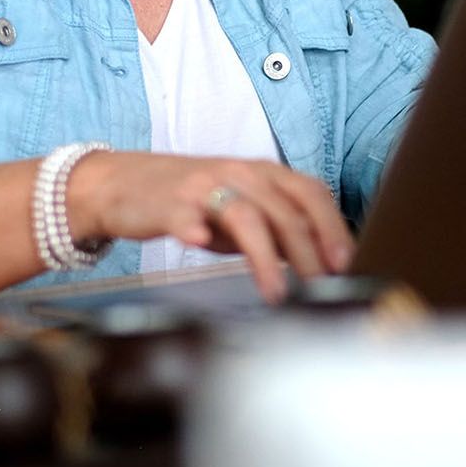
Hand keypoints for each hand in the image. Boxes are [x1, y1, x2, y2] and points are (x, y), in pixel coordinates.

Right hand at [66, 152, 354, 303]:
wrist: (120, 184)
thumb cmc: (188, 201)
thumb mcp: (239, 211)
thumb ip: (276, 230)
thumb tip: (320, 261)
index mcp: (260, 174)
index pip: (309, 192)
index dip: (332, 226)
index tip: (345, 262)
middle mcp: (236, 174)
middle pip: (283, 208)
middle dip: (307, 250)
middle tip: (320, 286)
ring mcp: (200, 188)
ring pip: (244, 214)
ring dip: (264, 255)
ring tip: (276, 293)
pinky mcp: (166, 204)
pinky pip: (184, 214)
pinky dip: (194, 227)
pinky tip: (199, 243)